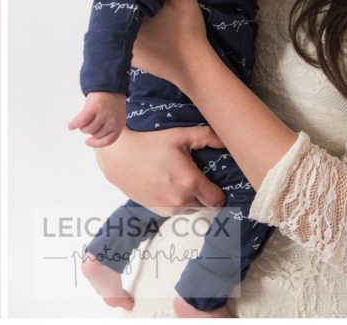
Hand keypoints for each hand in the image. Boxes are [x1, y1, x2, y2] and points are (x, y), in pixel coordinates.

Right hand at [69, 92, 125, 146]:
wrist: (110, 82)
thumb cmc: (112, 100)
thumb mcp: (116, 115)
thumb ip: (109, 127)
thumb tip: (92, 139)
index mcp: (119, 124)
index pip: (108, 140)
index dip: (97, 143)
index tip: (87, 142)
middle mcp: (112, 121)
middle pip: (95, 134)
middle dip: (90, 129)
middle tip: (89, 120)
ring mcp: (103, 115)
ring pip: (87, 129)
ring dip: (82, 125)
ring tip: (84, 117)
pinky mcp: (93, 108)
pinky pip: (80, 121)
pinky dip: (74, 124)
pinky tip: (70, 126)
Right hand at [96, 125, 226, 212]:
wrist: (120, 156)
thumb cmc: (150, 143)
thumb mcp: (180, 136)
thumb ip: (207, 137)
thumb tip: (226, 139)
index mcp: (190, 182)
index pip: (218, 200)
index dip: (219, 192)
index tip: (214, 184)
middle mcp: (181, 200)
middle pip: (205, 206)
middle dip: (204, 195)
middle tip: (195, 179)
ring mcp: (168, 208)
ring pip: (190, 209)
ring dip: (190, 199)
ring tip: (179, 181)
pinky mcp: (157, 210)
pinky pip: (175, 210)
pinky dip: (175, 202)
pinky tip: (167, 186)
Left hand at [131, 0, 210, 89]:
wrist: (193, 68)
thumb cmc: (187, 33)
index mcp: (131, 16)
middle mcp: (122, 33)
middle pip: (119, 9)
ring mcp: (125, 48)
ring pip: (122, 24)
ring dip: (129, 14)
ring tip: (140, 3)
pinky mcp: (132, 59)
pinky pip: (127, 39)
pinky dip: (133, 30)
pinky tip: (144, 24)